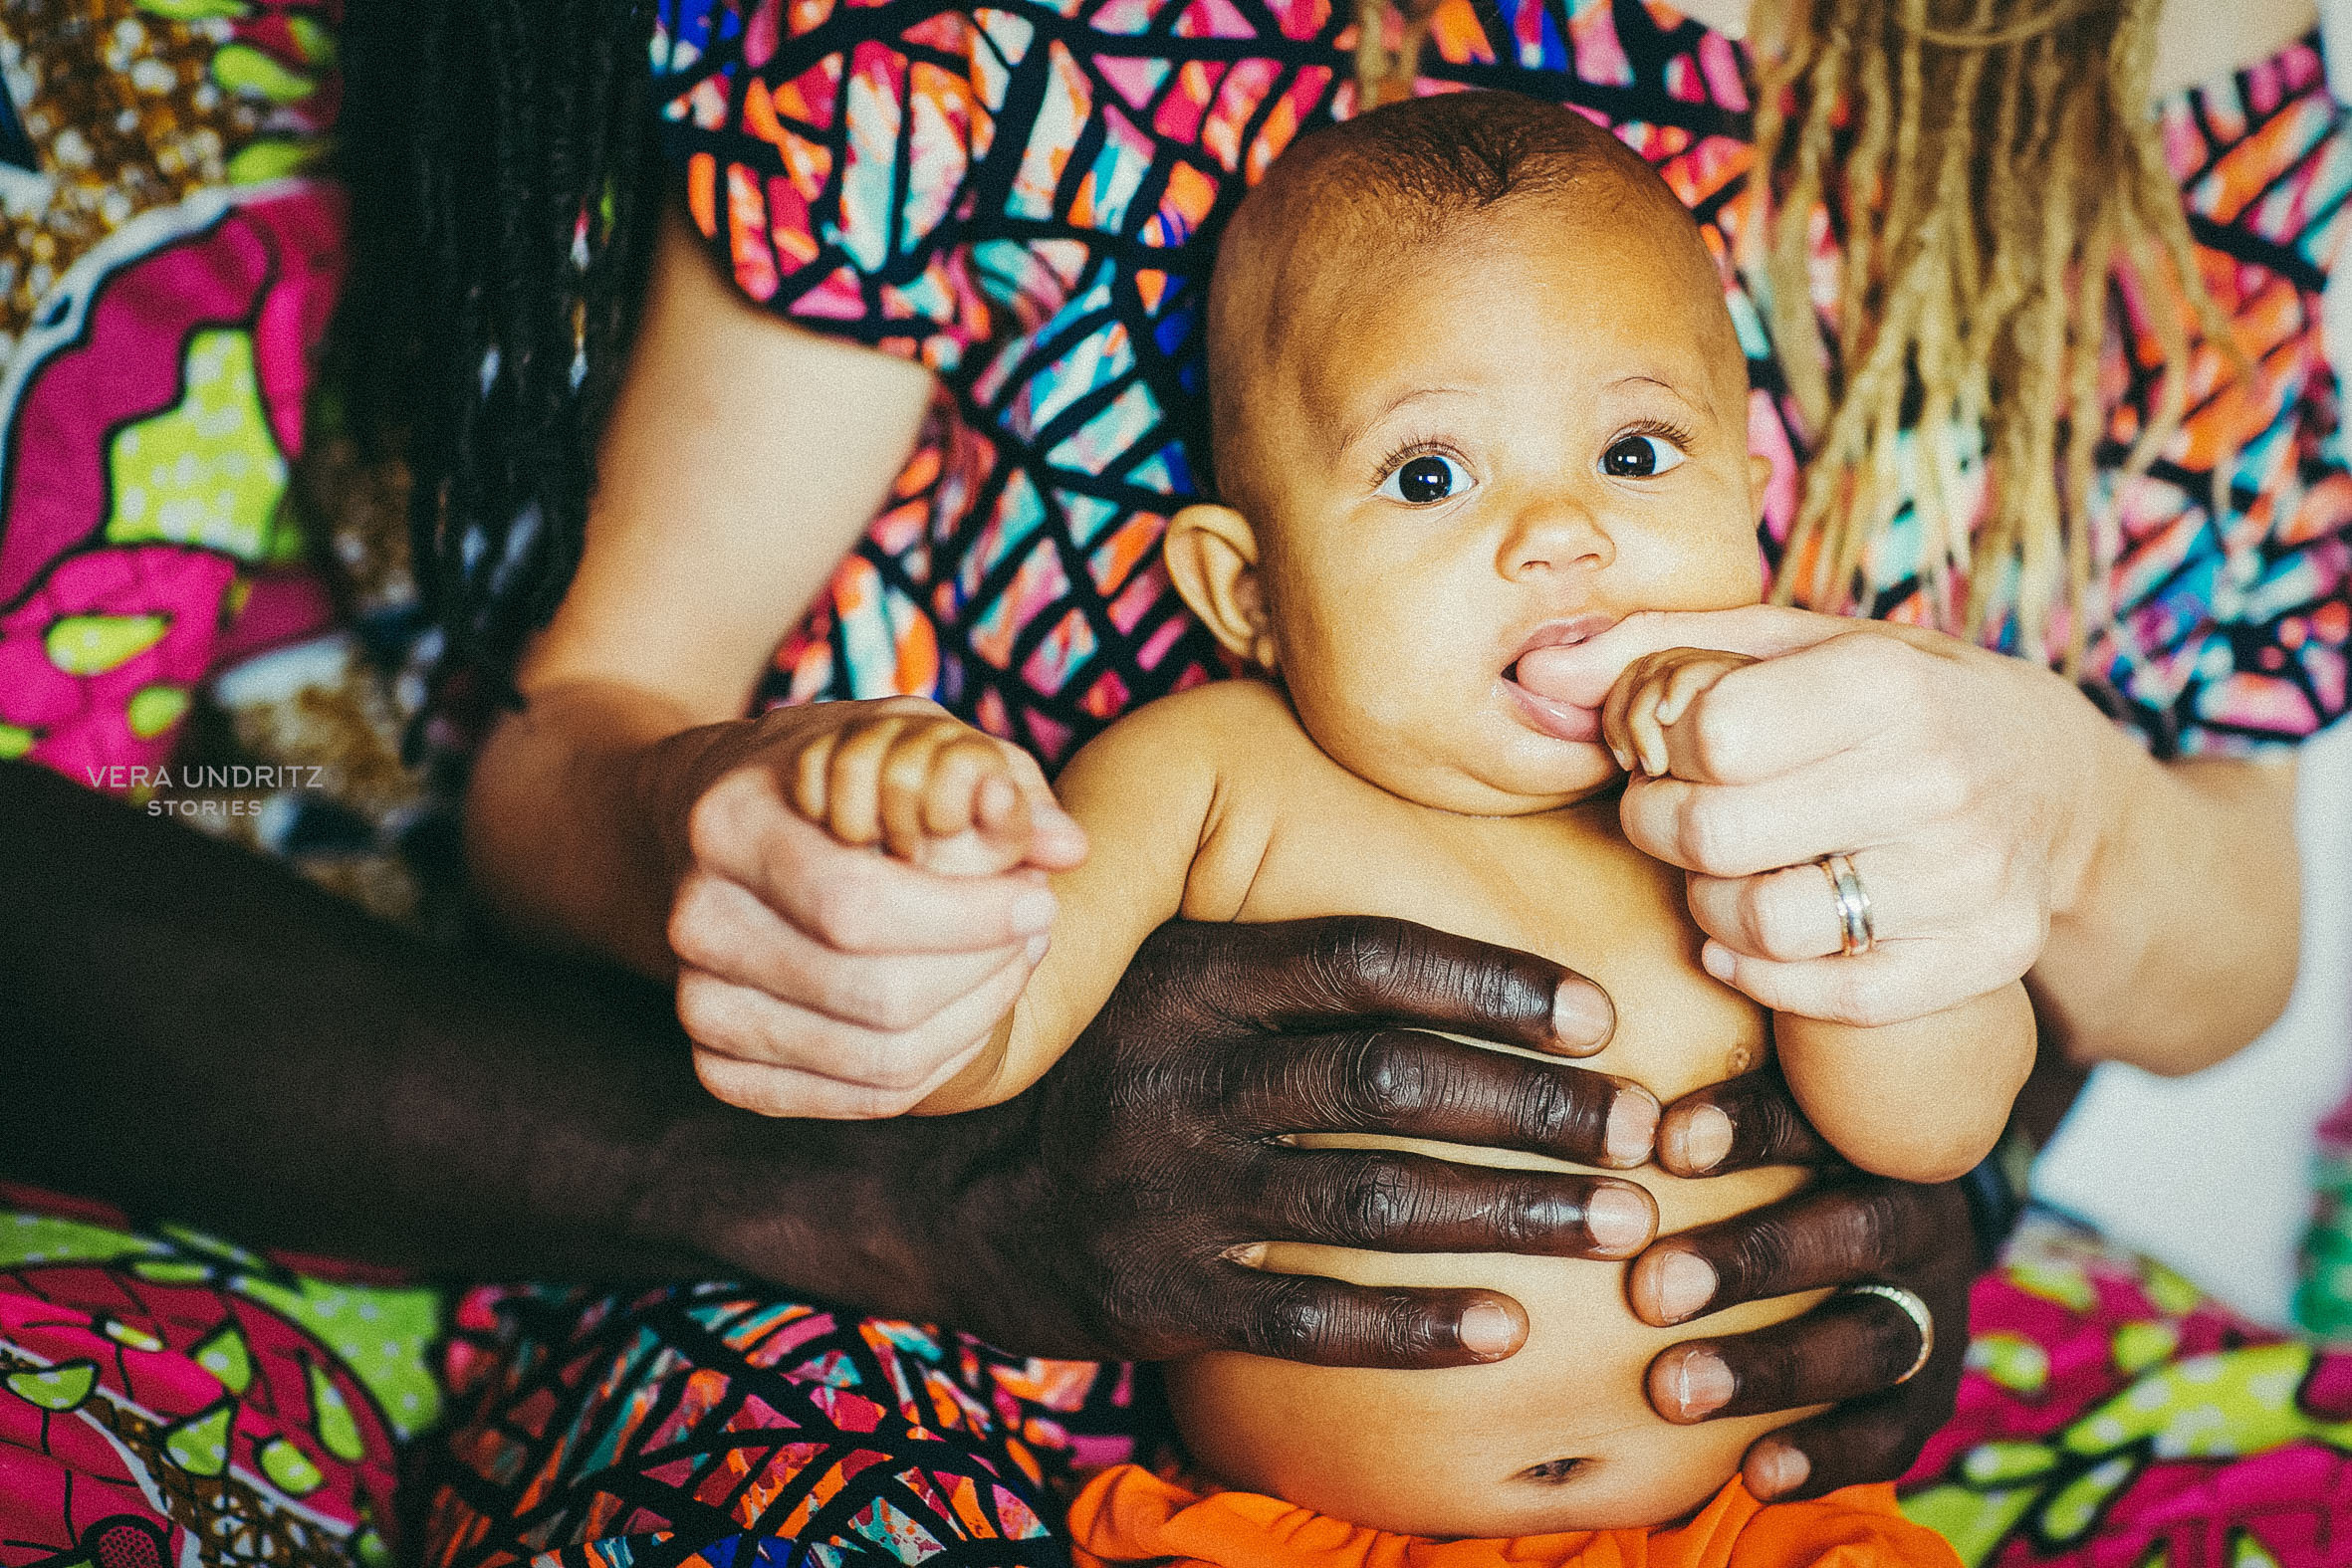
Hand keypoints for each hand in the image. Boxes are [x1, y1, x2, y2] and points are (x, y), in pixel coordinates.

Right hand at [658, 697, 1085, 1118]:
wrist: (727, 828)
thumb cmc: (837, 777)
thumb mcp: (909, 742)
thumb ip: (993, 779)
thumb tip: (1069, 847)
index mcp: (728, 823)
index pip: (859, 904)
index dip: (969, 917)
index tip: (1040, 897)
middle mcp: (696, 920)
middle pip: (876, 995)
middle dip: (986, 970)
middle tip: (1035, 929)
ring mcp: (700, 1002)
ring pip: (878, 1059)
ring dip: (975, 1018)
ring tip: (1010, 962)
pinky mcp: (719, 1066)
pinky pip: (859, 1099)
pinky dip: (937, 1063)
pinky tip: (964, 1007)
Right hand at [937, 916, 1662, 1365]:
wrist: (950, 1195)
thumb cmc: (1111, 1075)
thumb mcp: (1173, 987)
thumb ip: (1291, 974)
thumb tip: (1476, 969)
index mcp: (1193, 977)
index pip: (1365, 962)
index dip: (1491, 985)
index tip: (1597, 1017)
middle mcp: (1182, 1074)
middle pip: (1390, 1081)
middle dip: (1534, 1107)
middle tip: (1644, 1132)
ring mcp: (1169, 1191)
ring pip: (1369, 1200)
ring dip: (1509, 1213)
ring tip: (1619, 1226)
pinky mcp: (1160, 1295)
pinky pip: (1308, 1317)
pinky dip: (1414, 1326)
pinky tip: (1505, 1331)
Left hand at [1517, 606, 2101, 1025]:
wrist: (2057, 783)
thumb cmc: (1895, 701)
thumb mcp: (1793, 644)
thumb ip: (1657, 649)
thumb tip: (1531, 671)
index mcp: (1887, 683)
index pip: (1708, 733)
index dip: (1659, 743)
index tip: (1669, 744)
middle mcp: (1937, 780)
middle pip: (1717, 835)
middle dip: (1663, 828)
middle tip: (1673, 815)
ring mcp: (1967, 878)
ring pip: (1762, 926)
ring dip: (1708, 907)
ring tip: (1722, 871)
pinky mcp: (1983, 958)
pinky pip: (1830, 994)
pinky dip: (1763, 975)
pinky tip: (1751, 939)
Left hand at [1631, 1071, 1974, 1500]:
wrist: (1893, 1236)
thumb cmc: (1776, 1164)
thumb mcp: (1758, 1114)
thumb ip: (1685, 1103)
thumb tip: (1576, 1058)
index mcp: (1867, 1132)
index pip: (1817, 1115)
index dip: (1747, 1126)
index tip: (1663, 1143)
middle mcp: (1914, 1213)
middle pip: (1854, 1228)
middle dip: (1750, 1259)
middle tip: (1648, 1290)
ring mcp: (1930, 1305)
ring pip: (1870, 1337)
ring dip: (1768, 1366)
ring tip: (1671, 1390)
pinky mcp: (1930, 1393)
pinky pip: (1890, 1431)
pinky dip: (1824, 1454)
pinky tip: (1755, 1474)